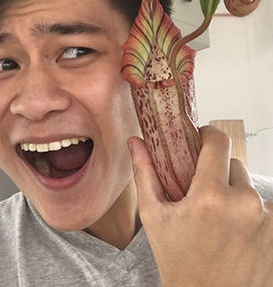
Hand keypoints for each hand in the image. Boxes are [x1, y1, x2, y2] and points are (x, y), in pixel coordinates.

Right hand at [128, 125, 272, 286]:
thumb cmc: (178, 260)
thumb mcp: (154, 216)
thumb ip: (145, 172)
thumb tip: (135, 141)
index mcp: (211, 196)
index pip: (219, 141)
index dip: (207, 134)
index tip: (200, 138)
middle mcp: (244, 204)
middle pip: (233, 163)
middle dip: (217, 170)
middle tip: (201, 190)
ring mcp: (266, 219)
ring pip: (247, 184)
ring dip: (233, 191)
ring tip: (217, 215)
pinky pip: (261, 204)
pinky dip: (247, 209)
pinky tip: (232, 228)